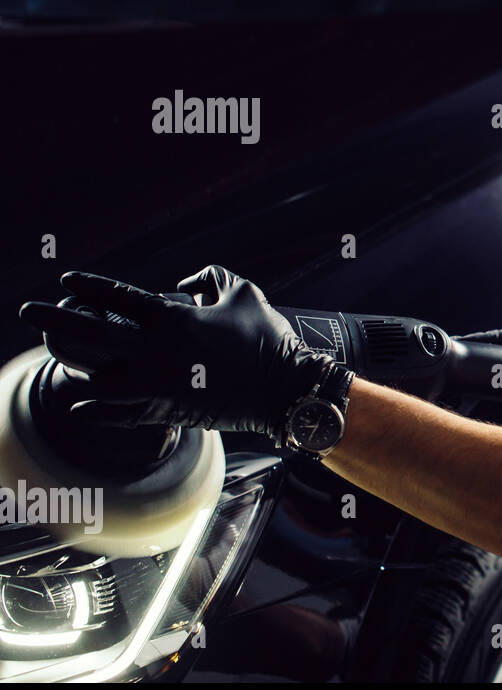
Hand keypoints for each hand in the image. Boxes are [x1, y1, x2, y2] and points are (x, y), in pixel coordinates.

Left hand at [18, 265, 336, 436]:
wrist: (285, 388)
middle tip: (27, 311)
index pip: (119, 296)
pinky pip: (118, 412)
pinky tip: (78, 404)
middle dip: (54, 319)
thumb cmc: (267, 337)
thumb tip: (186, 282)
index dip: (89, 286)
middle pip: (92, 332)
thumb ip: (211, 277)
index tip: (66, 280)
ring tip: (56, 358)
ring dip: (72, 366)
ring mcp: (158, 384)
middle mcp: (157, 350)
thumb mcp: (243, 293)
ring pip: (97, 377)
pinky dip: (95, 408)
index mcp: (174, 317)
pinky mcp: (166, 410)